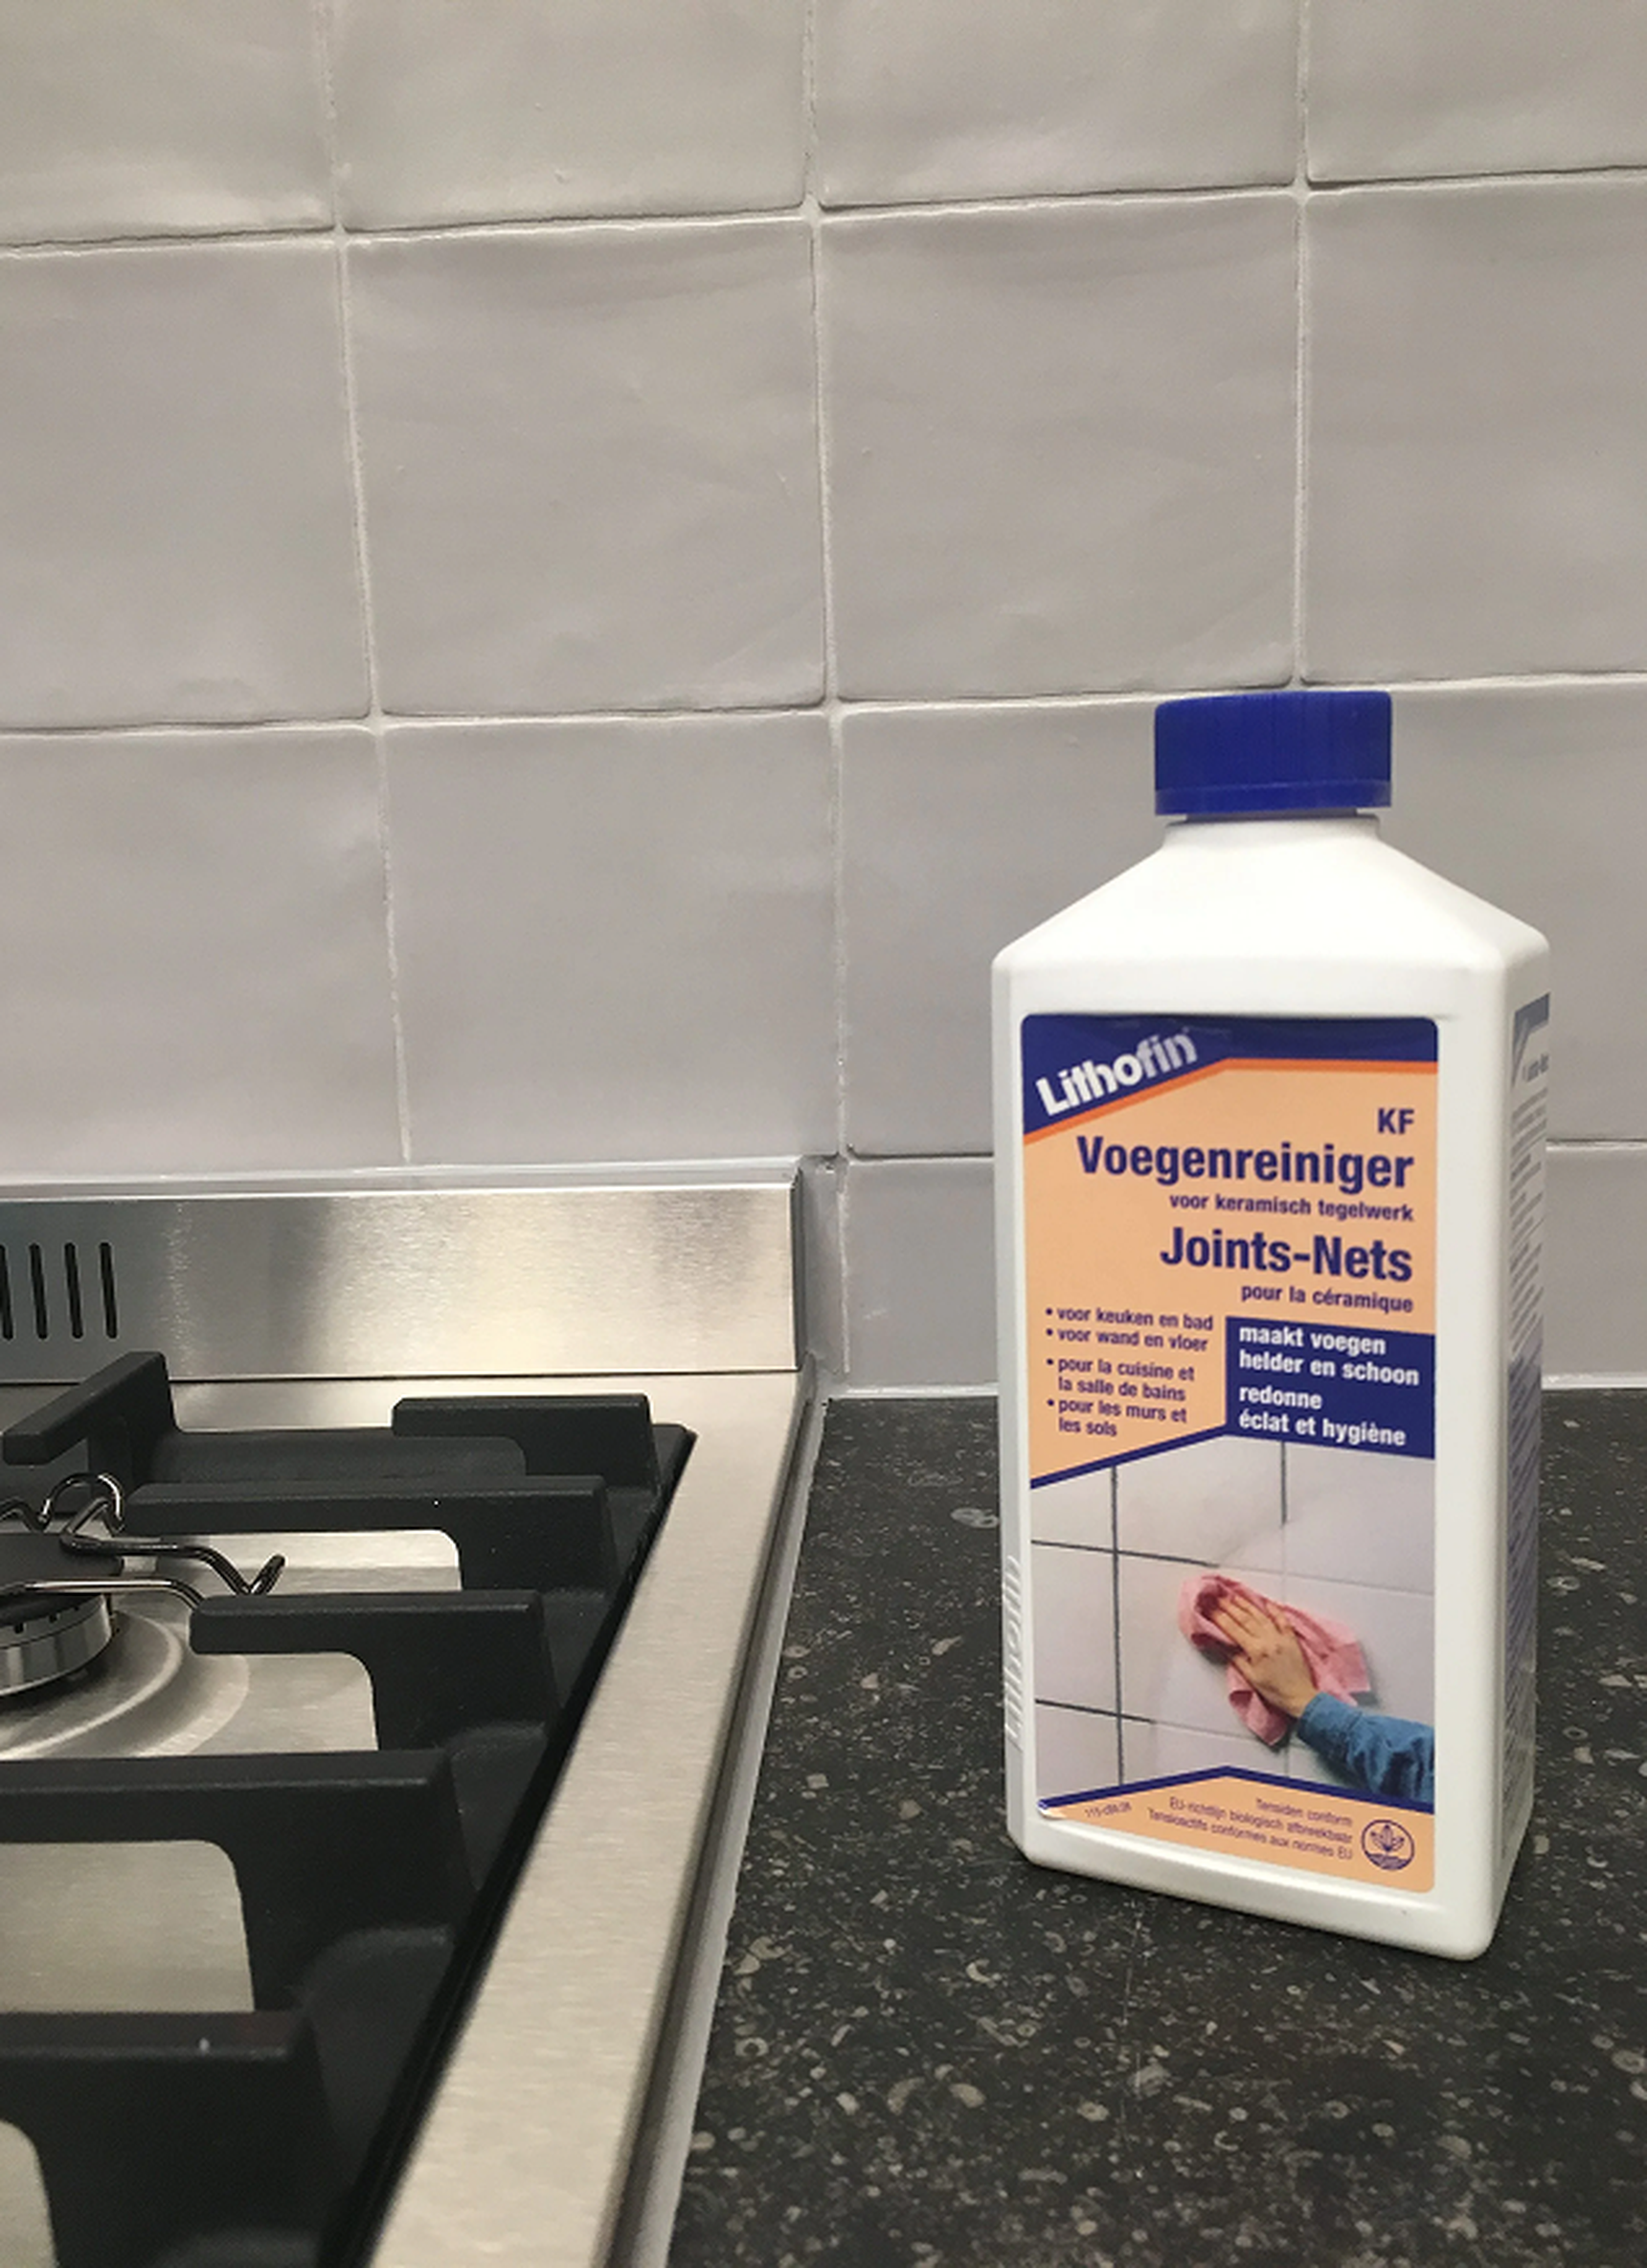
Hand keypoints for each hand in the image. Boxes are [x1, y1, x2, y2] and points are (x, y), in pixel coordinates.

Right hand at [1210, 1595, 1318, 1720]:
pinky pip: (1282, 1620)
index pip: (1234, 1630)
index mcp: (1257, 1650)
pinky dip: (1275, 1610)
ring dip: (1247, 1605)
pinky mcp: (1291, 1639)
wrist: (1300, 1696)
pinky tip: (1267, 1603)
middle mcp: (1269, 1640)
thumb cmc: (1276, 1691)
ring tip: (1236, 1597)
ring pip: (1261, 1616)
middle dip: (1230, 1607)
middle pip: (1246, 1619)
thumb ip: (1238, 1660)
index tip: (1211, 1609)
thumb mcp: (1252, 1678)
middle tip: (1219, 1598)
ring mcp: (1281, 1637)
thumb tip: (1226, 1647)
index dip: (1221, 1618)